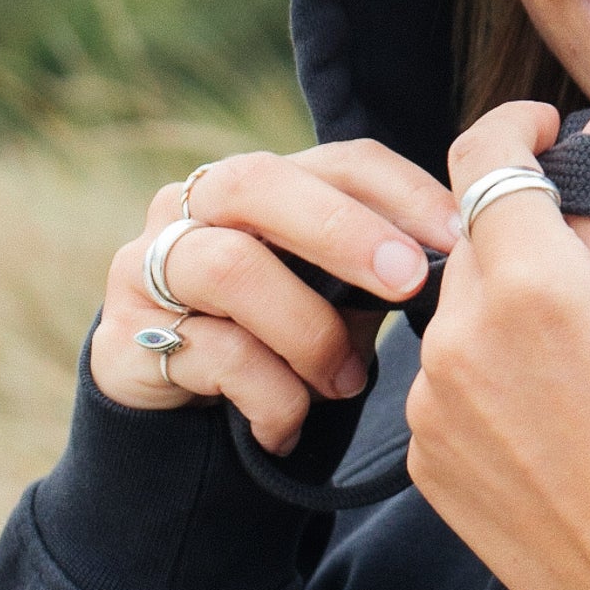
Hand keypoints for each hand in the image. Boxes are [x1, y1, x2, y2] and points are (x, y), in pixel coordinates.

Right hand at [91, 142, 461, 451]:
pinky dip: (270, 398)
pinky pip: (213, 355)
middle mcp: (192, 208)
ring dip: (307, 331)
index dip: (402, 191)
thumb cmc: (279, 348)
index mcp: (262, 184)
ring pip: (231, 267)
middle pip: (260, 182)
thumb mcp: (336, 303)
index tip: (457, 236)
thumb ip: (381, 271)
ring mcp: (146, 268)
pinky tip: (288, 429)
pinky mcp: (122, 339)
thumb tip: (467, 262)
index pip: (338, 160)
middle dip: (343, 230)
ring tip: (347, 383)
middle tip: (406, 280)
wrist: (180, 427)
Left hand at [404, 94, 589, 589]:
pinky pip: (450, 383)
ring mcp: (432, 411)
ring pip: (460, 313)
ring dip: (510, 310)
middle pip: (473, 239)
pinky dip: (493, 376)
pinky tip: (562, 421)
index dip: (518, 127)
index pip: (483, 160)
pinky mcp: (427, 466)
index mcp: (531, 290)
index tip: (551, 131)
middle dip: (529, 234)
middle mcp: (458, 344)